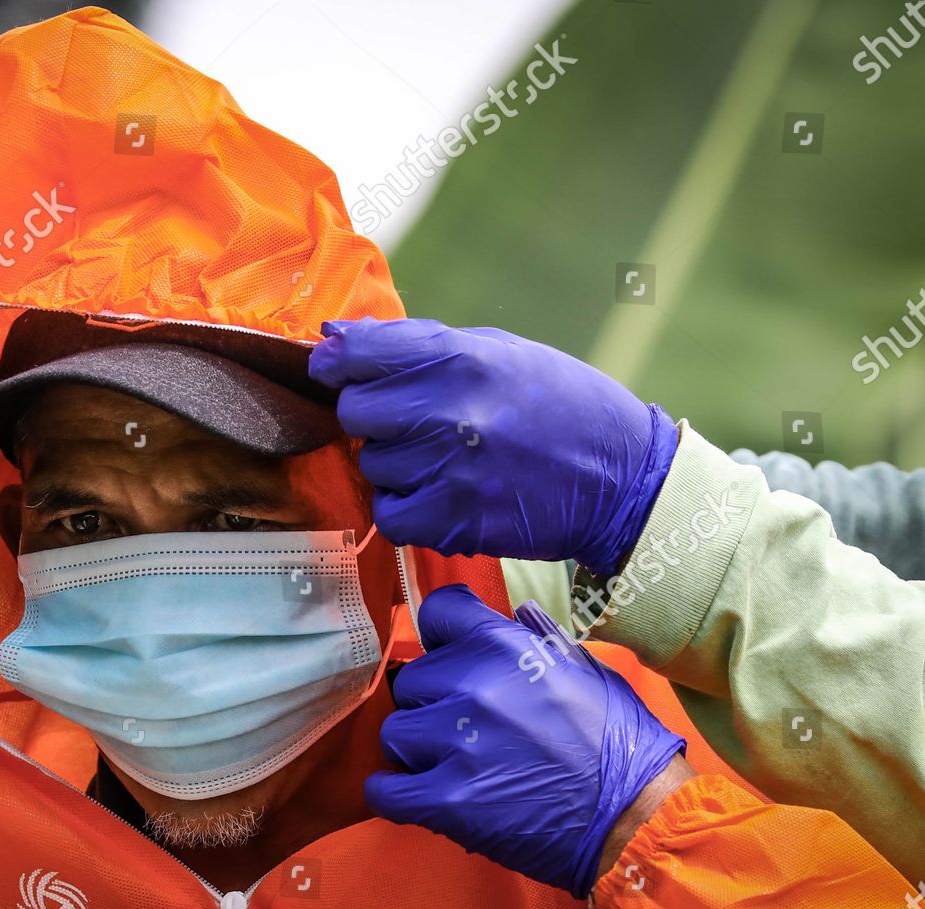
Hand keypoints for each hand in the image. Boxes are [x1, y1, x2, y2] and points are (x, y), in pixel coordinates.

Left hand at [309, 318, 679, 575]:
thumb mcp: (498, 350)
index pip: (358, 354)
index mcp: (461, 358)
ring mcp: (451, 470)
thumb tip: (334, 338)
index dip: (337, 362)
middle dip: (373, 416)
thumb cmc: (559, 404)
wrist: (623, 478)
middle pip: (355, 412)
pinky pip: (389, 514)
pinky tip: (438, 494)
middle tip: (412, 421)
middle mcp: (451, 412)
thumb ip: (415, 343)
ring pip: (371, 464)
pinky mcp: (455, 521)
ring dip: (394, 464)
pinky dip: (405, 508)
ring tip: (442, 458)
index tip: (336, 369)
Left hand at [364, 585, 686, 897]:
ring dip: (418, 751)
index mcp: (507, 648)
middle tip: (467, 729)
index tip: (448, 656)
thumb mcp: (586, 670)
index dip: (440, 637)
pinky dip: (394, 795)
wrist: (638, 820)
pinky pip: (384, 790)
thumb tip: (516, 613)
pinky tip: (419, 796)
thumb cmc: (620, 744)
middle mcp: (475, 686)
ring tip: (455, 767)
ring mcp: (457, 743)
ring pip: (397, 733)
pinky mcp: (447, 800)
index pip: (437, 612)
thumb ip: (539, 639)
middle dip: (433, 703)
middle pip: (411, 680)